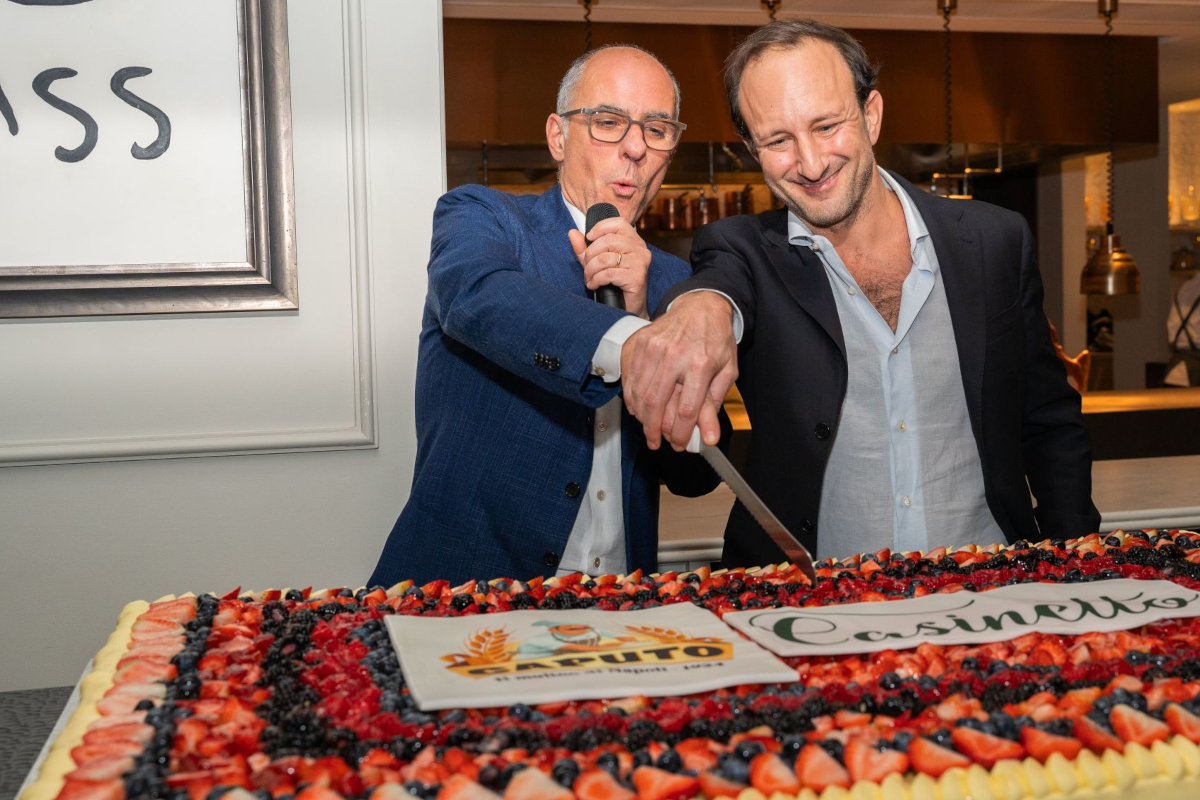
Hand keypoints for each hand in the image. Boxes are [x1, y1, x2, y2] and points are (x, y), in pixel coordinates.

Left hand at [569, 217, 650, 317]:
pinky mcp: (637, 277)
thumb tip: (572, 233)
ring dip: (591, 270)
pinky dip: (596, 280)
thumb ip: (584, 248)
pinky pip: (609, 274)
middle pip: (608, 240)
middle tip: (587, 268)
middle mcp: (640, 249)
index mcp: (633, 241)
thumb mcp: (596, 262)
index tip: (589, 239)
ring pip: (606, 258)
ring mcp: (640, 263)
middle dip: (590, 254)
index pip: (618, 223)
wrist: (627, 308)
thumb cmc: (614, 283)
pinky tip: (594, 285)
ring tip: (589, 279)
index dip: (600, 228)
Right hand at [620, 291, 737, 449]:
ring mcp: (654, 348)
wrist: (700, 306)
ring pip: (640, 394)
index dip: (680, 433)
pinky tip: (640, 409)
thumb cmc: (716, 339)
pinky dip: (632, 399)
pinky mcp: (641, 343)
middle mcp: (675, 355)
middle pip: (656, 404)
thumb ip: (714, 405)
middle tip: (655, 442)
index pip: (686, 409)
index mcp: (700, 364)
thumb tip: (708, 437)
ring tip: (648, 428)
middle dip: (653, 430)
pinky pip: (630, 379)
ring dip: (642, 418)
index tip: (679, 443)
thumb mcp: (726, 371)